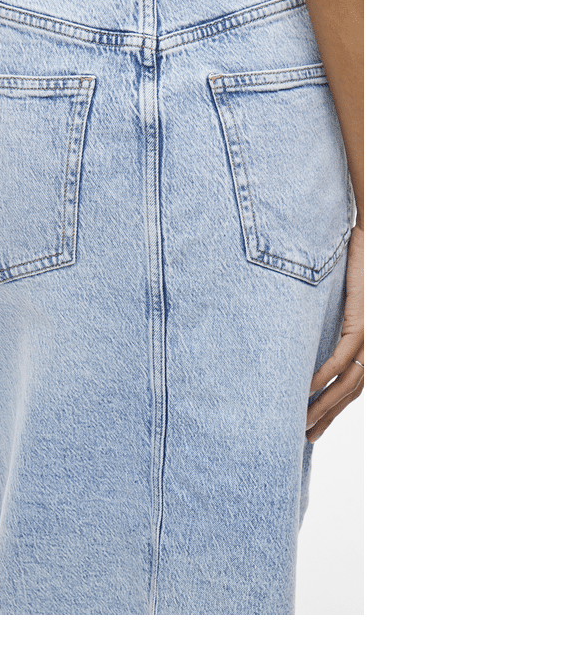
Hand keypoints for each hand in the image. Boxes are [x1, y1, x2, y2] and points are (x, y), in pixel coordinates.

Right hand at [306, 224, 362, 440]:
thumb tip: (297, 335)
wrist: (368, 234)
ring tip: (301, 423)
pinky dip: (323, 377)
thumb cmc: (354, 261)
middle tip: (306, 436)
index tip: (315, 424)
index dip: (336, 406)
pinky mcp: (362, 321)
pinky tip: (304, 390)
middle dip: (328, 415)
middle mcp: (375, 342)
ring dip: (323, 405)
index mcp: (371, 339)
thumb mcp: (339, 297)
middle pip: (352, 390)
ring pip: (348, 381)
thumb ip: (328, 319)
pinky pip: (341, 357)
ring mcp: (371, 334)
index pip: (354, 382)